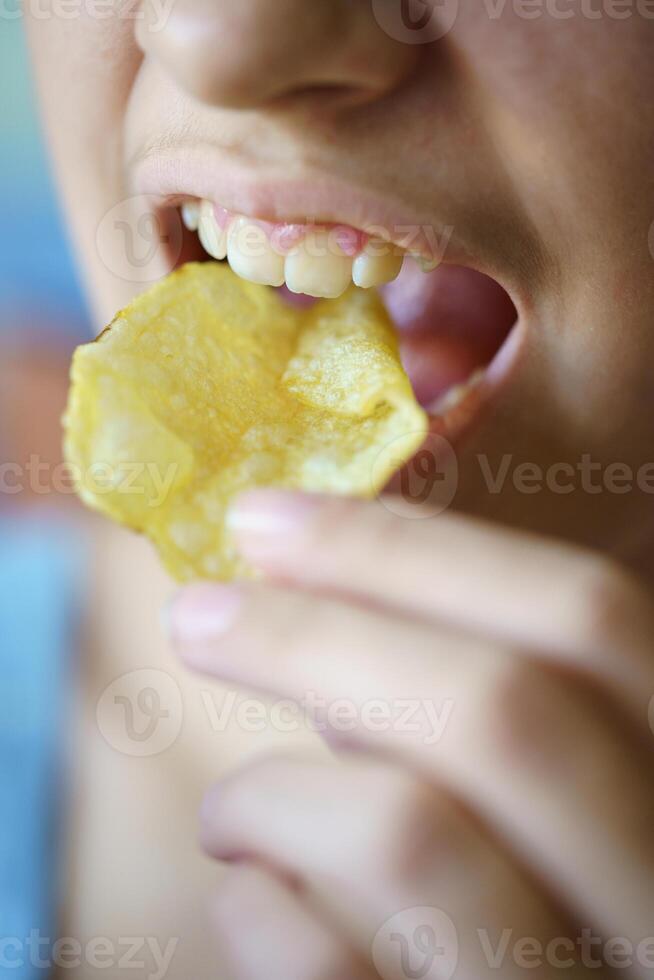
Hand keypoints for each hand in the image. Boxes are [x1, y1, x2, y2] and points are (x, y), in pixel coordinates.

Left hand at [168, 490, 653, 979]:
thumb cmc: (529, 887)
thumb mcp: (552, 785)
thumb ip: (483, 705)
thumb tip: (335, 592)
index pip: (590, 617)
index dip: (415, 550)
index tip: (269, 519)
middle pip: (499, 709)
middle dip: (314, 636)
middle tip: (198, 614)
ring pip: (412, 832)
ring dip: (273, 790)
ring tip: (228, 812)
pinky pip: (335, 971)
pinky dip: (260, 914)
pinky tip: (251, 899)